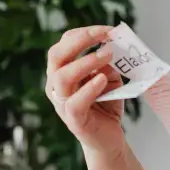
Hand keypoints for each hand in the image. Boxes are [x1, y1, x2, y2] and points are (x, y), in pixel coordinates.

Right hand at [45, 25, 126, 156]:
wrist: (109, 139)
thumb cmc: (106, 105)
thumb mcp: (109, 77)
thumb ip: (108, 62)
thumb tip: (113, 45)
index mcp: (61, 71)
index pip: (64, 43)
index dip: (84, 33)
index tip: (108, 30)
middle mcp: (56, 85)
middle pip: (56, 55)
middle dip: (80, 40)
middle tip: (104, 35)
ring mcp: (61, 103)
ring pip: (62, 77)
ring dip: (86, 62)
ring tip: (107, 55)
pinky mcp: (73, 120)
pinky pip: (74, 103)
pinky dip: (89, 88)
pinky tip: (102, 80)